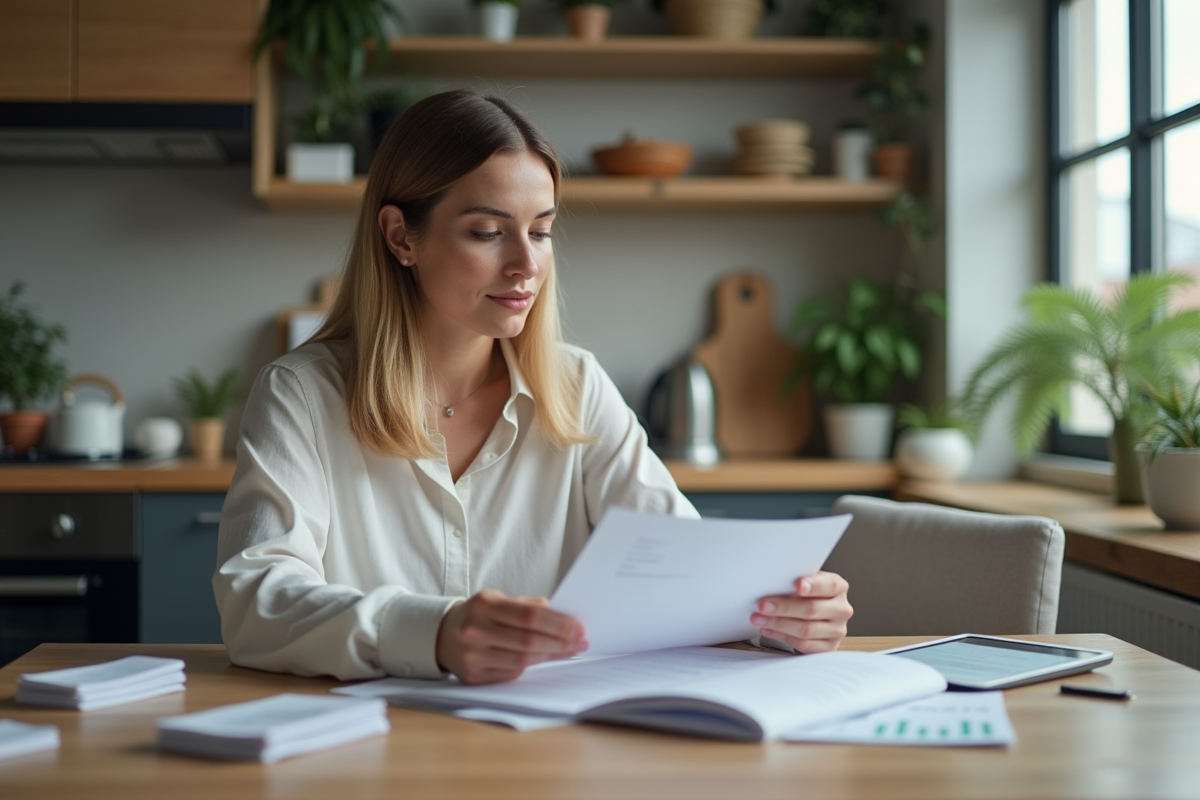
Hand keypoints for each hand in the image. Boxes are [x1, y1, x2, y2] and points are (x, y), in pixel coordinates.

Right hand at [435, 589, 586, 683]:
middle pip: (529, 641)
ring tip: (568, 651)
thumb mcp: (499, 600)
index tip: (579, 628)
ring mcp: (472, 656)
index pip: (530, 616)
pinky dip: (531, 666)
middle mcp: (475, 630)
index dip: (558, 624)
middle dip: (560, 643)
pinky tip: (543, 659)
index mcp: (485, 605)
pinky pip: (511, 673)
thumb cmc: (479, 615)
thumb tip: (564, 616)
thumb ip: (528, 606)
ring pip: (522, 661)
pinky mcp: (473, 676)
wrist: (443, 635)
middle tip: (580, 642)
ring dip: (550, 656)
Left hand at [751, 571, 851, 653]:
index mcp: (839, 588)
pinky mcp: (828, 647)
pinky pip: (803, 645)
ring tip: (759, 619)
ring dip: (778, 624)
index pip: (829, 585)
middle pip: (812, 609)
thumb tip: (771, 580)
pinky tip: (768, 629)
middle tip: (762, 605)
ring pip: (806, 630)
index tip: (797, 585)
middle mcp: (841, 609)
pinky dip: (782, 636)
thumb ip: (795, 581)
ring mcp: (837, 630)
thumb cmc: (808, 597)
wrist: (818, 619)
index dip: (813, 585)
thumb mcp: (806, 584)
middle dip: (784, 607)